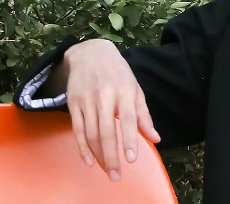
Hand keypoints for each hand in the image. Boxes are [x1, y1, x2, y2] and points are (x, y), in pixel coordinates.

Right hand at [63, 39, 160, 180]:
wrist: (90, 53)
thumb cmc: (119, 73)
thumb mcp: (135, 89)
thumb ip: (144, 115)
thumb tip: (155, 138)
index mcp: (124, 91)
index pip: (128, 118)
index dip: (130, 139)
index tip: (132, 158)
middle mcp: (105, 96)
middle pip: (107, 130)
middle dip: (112, 155)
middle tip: (117, 175)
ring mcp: (87, 100)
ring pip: (91, 133)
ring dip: (98, 155)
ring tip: (107, 170)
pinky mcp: (74, 104)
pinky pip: (77, 129)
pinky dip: (82, 147)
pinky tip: (89, 161)